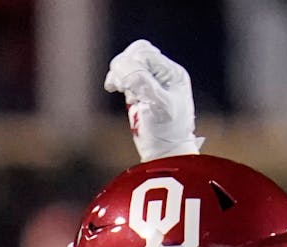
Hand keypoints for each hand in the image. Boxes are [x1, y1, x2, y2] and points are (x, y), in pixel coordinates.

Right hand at [104, 39, 203, 161]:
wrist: (165, 153)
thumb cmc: (166, 132)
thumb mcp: (157, 106)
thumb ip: (142, 83)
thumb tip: (123, 66)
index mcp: (171, 73)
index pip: (145, 53)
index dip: (129, 64)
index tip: (121, 85)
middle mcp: (163, 74)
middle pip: (137, 53)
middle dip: (123, 66)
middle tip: (119, 86)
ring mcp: (152, 82)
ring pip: (130, 62)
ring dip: (120, 73)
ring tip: (116, 88)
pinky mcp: (141, 92)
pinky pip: (127, 76)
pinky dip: (119, 80)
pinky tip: (115, 88)